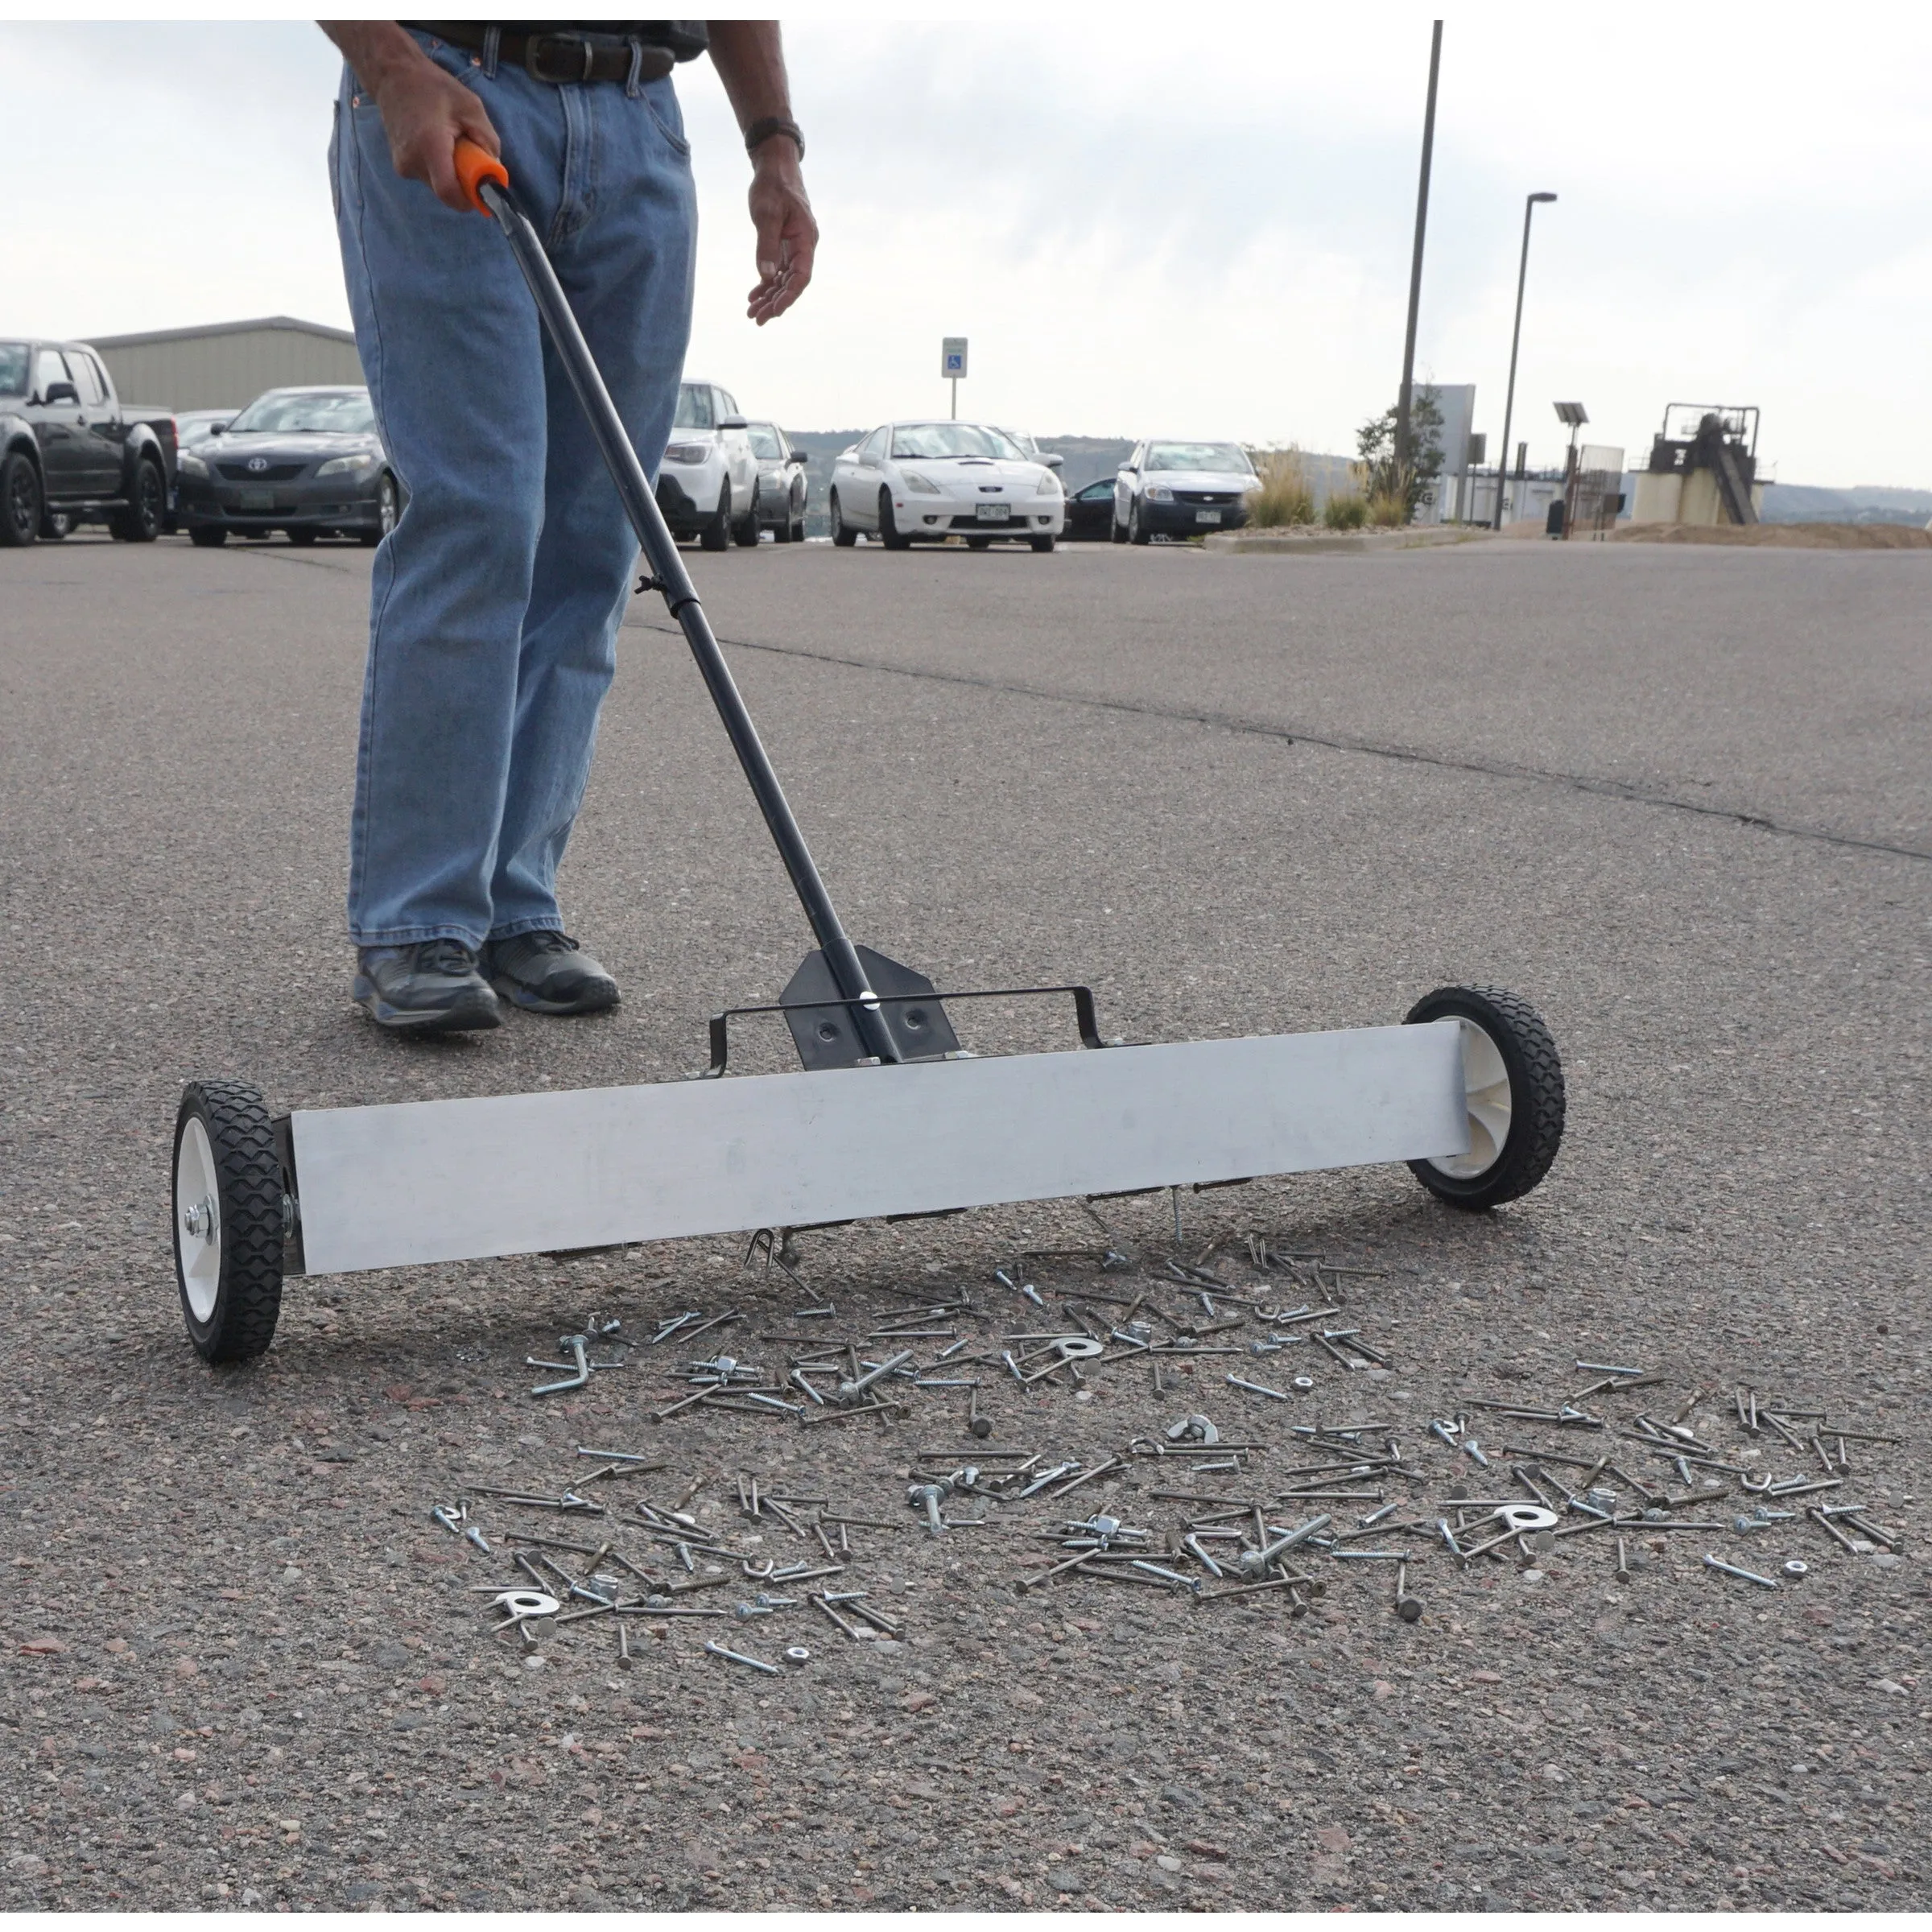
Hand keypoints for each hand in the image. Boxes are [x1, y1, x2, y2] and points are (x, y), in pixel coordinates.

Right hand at [372, 54, 500, 211]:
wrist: (393, 76)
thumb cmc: (433, 87)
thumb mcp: (472, 107)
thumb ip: (488, 141)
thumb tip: (495, 171)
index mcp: (429, 146)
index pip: (449, 193)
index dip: (470, 198)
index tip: (483, 189)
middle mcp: (412, 161)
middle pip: (447, 192)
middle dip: (464, 181)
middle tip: (469, 154)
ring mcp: (403, 166)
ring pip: (439, 186)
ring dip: (452, 173)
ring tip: (450, 143)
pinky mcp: (401, 166)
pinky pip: (430, 178)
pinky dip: (440, 168)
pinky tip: (437, 144)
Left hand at [745, 147, 815, 324]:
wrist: (775, 165)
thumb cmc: (773, 185)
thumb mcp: (767, 213)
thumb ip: (766, 244)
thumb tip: (767, 276)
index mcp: (806, 239)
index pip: (801, 277)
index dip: (788, 296)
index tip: (773, 311)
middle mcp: (803, 246)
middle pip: (792, 283)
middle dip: (774, 302)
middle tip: (756, 319)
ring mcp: (794, 246)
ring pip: (783, 279)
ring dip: (768, 296)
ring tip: (751, 312)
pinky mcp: (784, 243)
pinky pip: (777, 269)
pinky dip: (766, 283)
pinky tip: (754, 295)